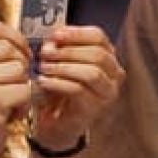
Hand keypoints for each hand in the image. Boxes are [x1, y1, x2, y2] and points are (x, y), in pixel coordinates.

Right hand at [0, 21, 32, 157]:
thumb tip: (28, 39)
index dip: (17, 38)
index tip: (22, 54)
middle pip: (10, 49)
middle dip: (21, 67)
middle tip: (14, 87)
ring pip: (19, 69)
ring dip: (22, 87)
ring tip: (8, 103)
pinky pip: (25, 90)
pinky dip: (25, 104)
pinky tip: (11, 114)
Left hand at [29, 25, 124, 149]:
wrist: (56, 123)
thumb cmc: (61, 90)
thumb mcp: (63, 63)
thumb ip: (61, 48)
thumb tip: (53, 39)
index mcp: (107, 57)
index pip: (98, 37)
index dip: (76, 33)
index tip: (55, 34)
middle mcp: (114, 75)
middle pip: (97, 54)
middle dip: (68, 51)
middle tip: (46, 52)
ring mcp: (107, 94)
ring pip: (92, 72)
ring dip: (64, 67)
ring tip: (44, 67)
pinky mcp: (94, 109)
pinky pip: (78, 90)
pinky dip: (58, 83)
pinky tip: (44, 81)